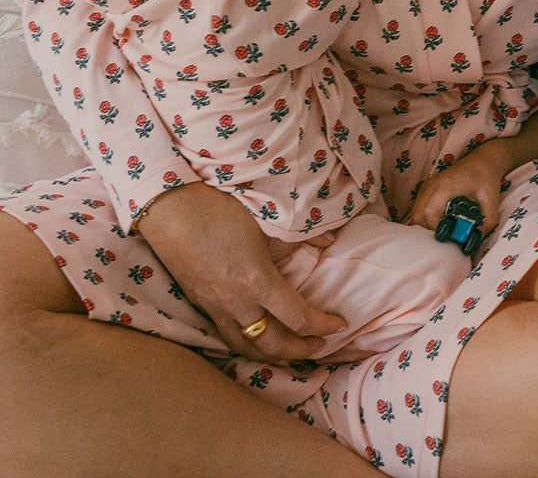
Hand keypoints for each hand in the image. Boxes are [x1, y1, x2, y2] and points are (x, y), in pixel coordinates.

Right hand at [136, 182, 346, 361]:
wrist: (170, 209)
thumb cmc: (219, 208)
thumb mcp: (265, 220)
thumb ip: (300, 235)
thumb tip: (332, 240)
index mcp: (257, 282)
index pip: (298, 318)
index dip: (322, 326)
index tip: (339, 325)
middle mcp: (236, 303)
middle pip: (273, 344)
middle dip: (301, 350)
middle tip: (320, 346)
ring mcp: (215, 306)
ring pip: (246, 348)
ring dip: (272, 356)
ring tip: (291, 355)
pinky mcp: (199, 303)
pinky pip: (227, 336)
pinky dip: (247, 346)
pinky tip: (256, 340)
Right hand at [407, 150, 504, 235]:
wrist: (481, 161)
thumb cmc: (485, 178)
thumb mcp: (491, 200)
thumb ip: (487, 221)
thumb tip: (477, 238)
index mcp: (447, 186)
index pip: (429, 211)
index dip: (435, 228)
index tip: (447, 237)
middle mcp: (433, 185)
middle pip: (418, 214)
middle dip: (428, 231)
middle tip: (444, 238)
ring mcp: (428, 186)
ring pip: (415, 212)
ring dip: (425, 226)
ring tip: (443, 231)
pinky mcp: (427, 189)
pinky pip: (418, 208)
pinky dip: (424, 219)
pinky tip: (439, 223)